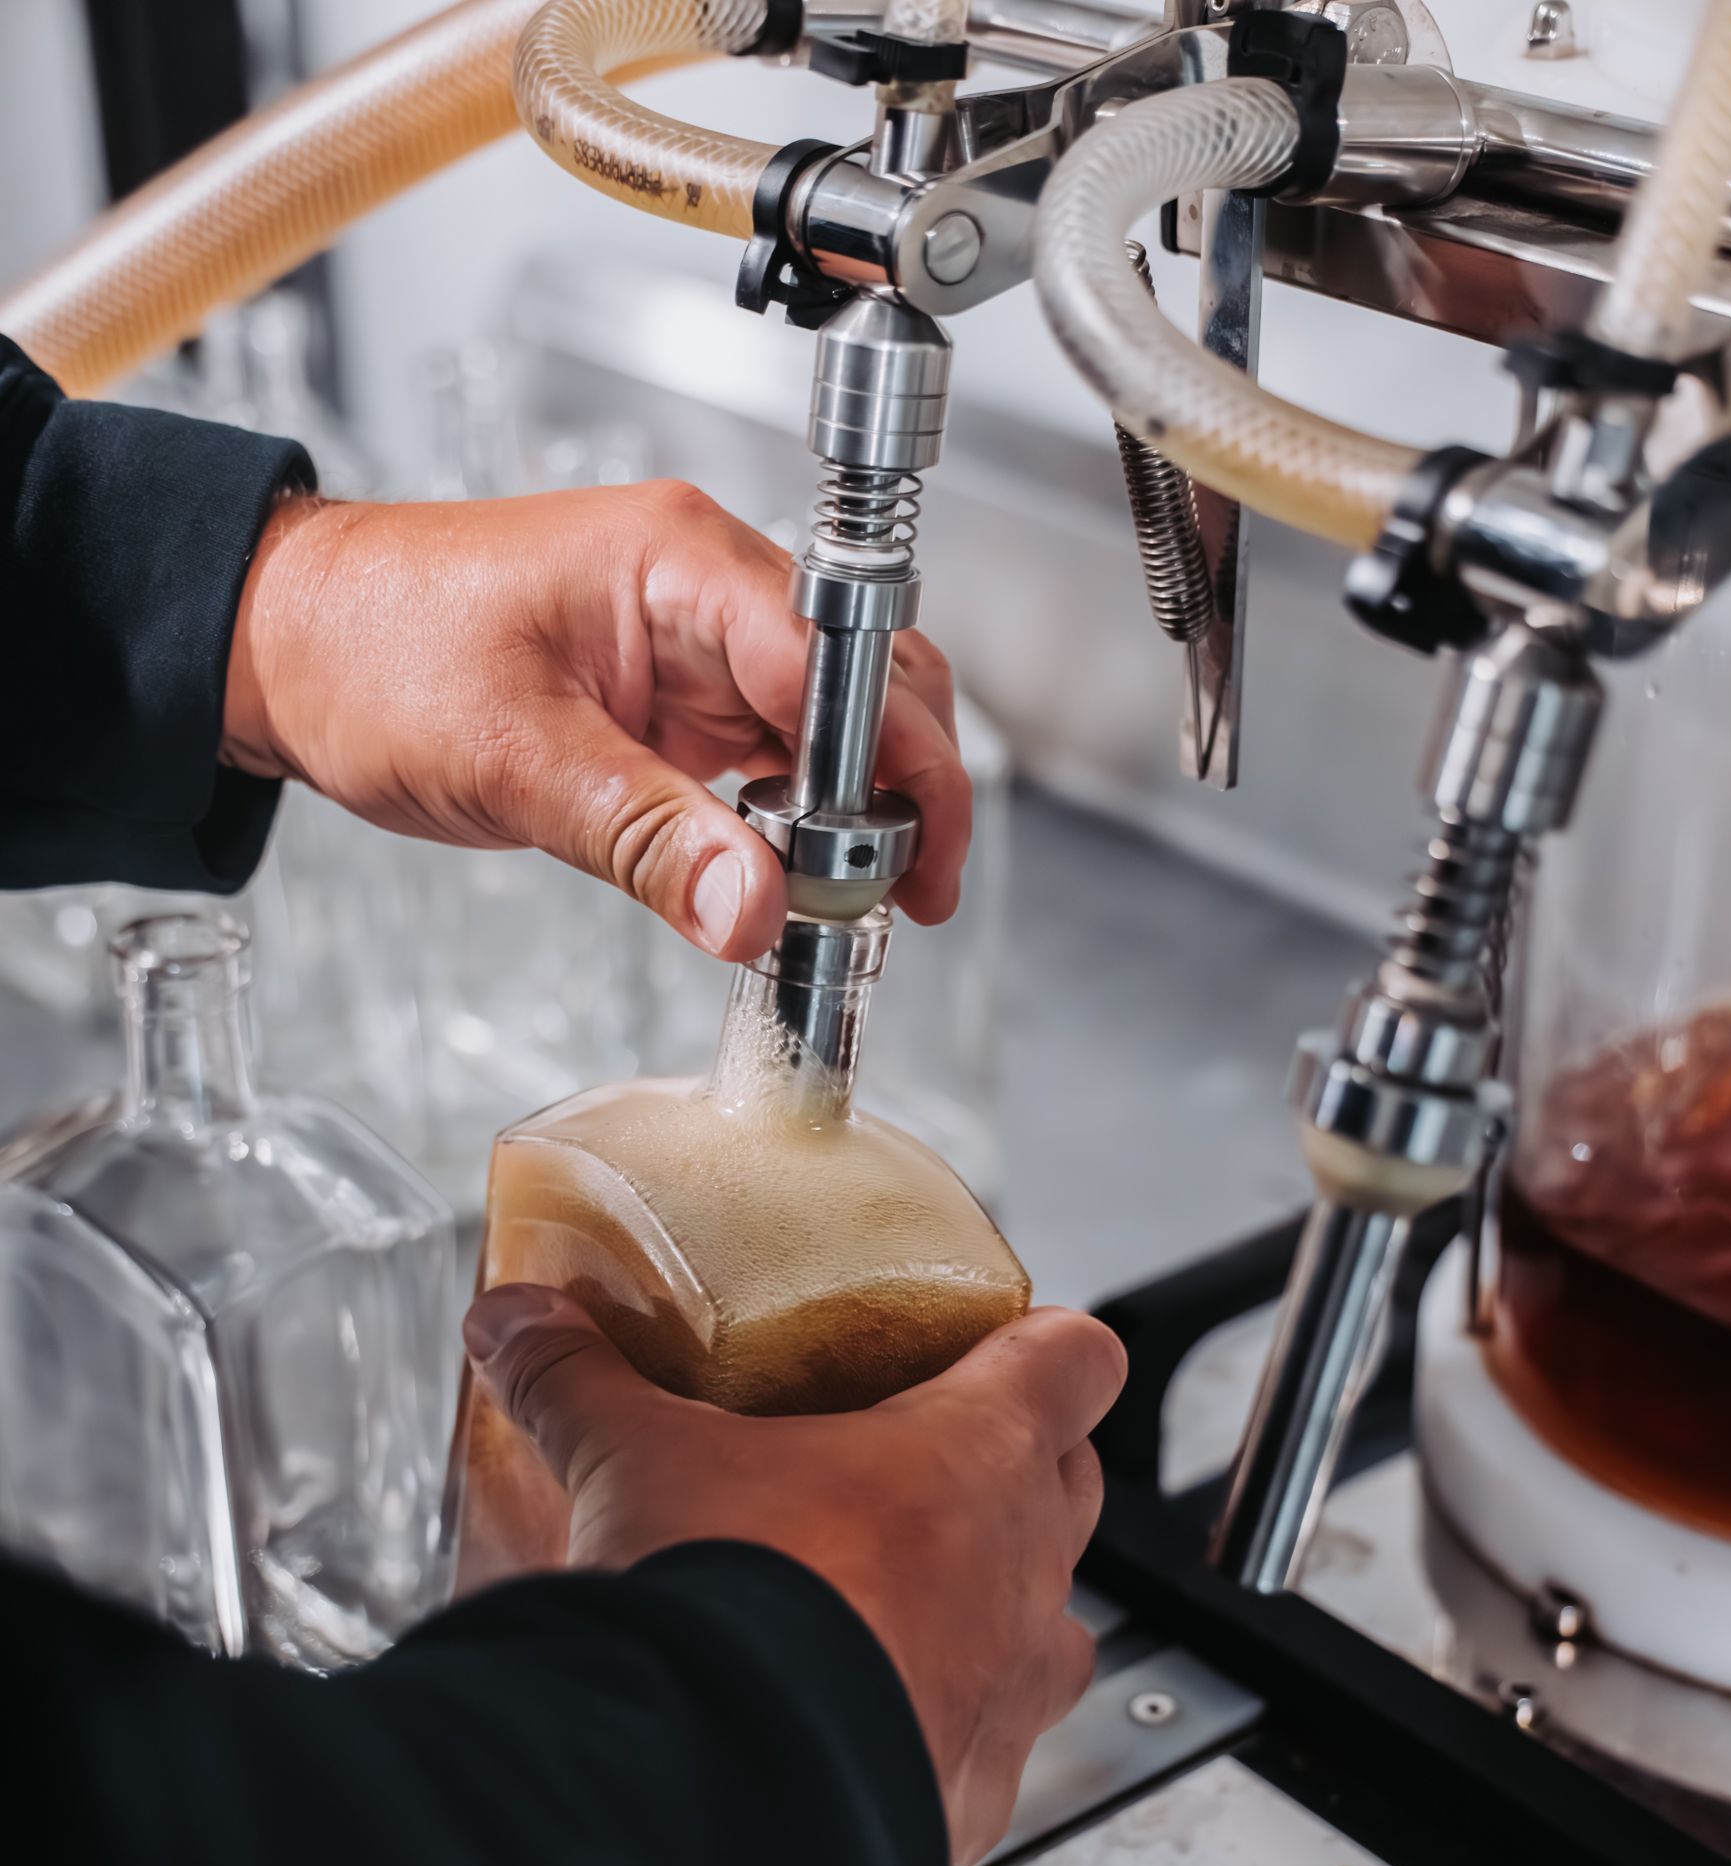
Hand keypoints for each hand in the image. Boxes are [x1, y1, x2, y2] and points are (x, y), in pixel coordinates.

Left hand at [221, 482, 969, 965]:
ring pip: (834, 725)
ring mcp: (696, 645)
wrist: (286, 647)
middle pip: (870, 683)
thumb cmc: (372, 652)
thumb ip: (647, 838)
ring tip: (850, 907)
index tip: (916, 866)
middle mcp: (708, 589)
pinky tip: (788, 880)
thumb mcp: (512, 758)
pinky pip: (774, 755)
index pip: (842, 660)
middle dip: (903, 791)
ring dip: (855, 813)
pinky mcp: (674, 700)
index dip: (898, 766)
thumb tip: (755, 910)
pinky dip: (799, 820)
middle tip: (900, 903)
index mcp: (681, 562)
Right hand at [462, 1287, 1127, 1865]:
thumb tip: (517, 1321)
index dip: (1048, 1345)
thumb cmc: (726, 1600)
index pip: (1075, 1360)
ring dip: (995, 1612)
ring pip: (1053, 1633)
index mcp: (975, 1456)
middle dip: (1016, 1472)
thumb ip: (576, 1380)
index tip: (1010, 1345)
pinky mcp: (972, 1802)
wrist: (717, 1787)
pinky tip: (860, 1733)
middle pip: (1075, 1489)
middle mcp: (1023, 1574)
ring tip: (900, 1608)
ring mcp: (1010, 1697)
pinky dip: (940, 1734)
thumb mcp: (632, 1459)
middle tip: (922, 1468)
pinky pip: (987, 1753)